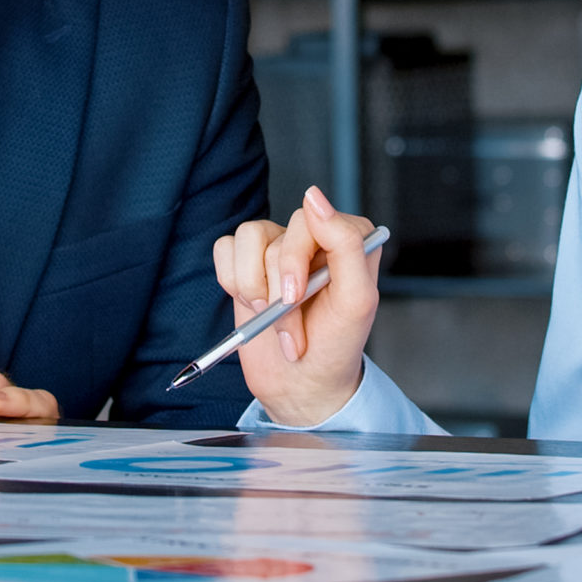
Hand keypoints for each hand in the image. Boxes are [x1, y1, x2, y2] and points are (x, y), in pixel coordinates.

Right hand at [210, 185, 379, 427]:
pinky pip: (225, 249)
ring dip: (253, 288)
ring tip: (270, 319)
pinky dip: (232, 282)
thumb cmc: (335, 347)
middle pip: (277, 235)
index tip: (296, 297)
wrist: (302, 385)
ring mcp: (278, 249)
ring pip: (248, 238)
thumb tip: (314, 197)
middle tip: (289, 328)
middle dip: (276, 288)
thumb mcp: (356, 301)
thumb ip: (346, 245)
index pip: (314, 218)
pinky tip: (251, 306)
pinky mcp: (248, 263)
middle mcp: (313, 237)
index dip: (296, 258)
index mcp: (349, 239)